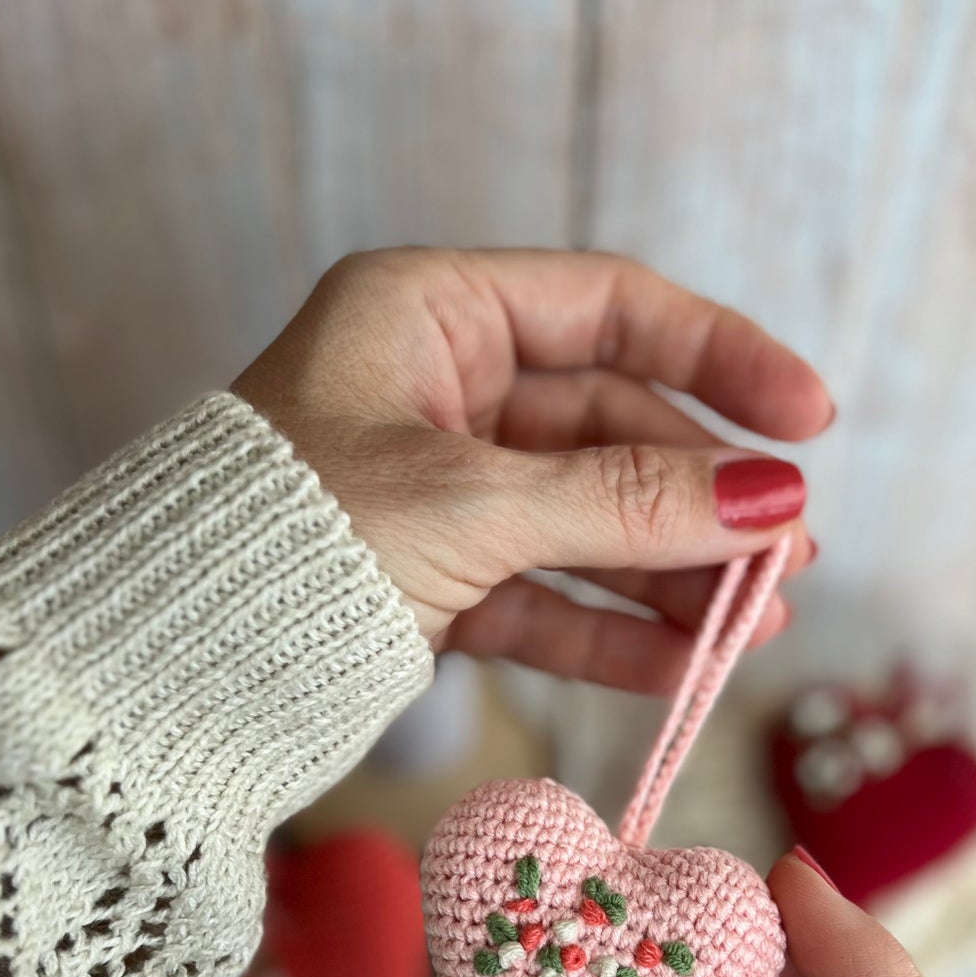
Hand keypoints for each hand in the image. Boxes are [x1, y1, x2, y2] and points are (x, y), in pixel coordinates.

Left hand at [233, 248, 828, 693]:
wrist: (165, 669)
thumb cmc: (292, 540)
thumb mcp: (475, 504)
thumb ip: (628, 501)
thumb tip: (774, 499)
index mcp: (429, 314)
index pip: (611, 308)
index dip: (721, 357)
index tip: (810, 420)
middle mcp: (437, 389)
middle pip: (611, 427)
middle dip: (703, 496)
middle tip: (790, 556)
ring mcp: (436, 488)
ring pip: (584, 520)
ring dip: (671, 574)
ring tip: (757, 627)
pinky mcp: (427, 577)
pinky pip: (540, 593)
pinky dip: (607, 629)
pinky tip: (679, 667)